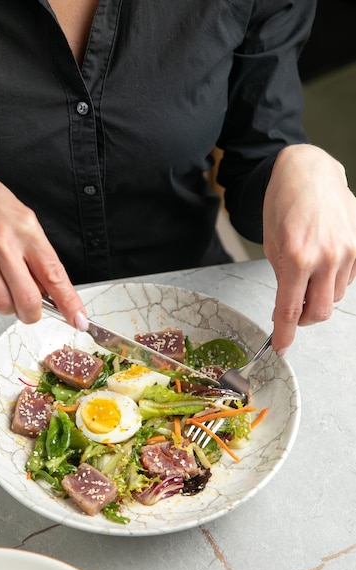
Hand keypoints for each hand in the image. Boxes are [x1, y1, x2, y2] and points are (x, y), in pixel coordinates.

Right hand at [0, 150, 87, 327]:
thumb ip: (34, 250)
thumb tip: (48, 286)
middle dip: (31, 313)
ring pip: (1, 304)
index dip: (69, 303)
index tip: (79, 320)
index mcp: (25, 229)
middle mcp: (2, 242)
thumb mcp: (17, 214)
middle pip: (28, 300)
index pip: (55, 275)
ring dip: (3, 305)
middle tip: (27, 308)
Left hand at [263, 144, 355, 353]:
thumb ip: (283, 278)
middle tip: (293, 309)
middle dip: (304, 318)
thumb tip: (289, 307)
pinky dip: (334, 281)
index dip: (284, 334)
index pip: (290, 310)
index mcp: (298, 257)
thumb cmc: (284, 204)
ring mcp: (349, 251)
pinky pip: (349, 279)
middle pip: (320, 312)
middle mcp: (327, 257)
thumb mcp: (271, 244)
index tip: (280, 347)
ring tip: (307, 277)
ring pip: (336, 297)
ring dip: (319, 297)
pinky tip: (323, 264)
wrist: (309, 172)